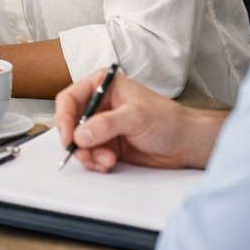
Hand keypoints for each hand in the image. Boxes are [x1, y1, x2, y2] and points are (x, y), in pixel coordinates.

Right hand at [54, 70, 223, 171]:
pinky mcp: (106, 145)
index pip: (69, 98)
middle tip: (85, 154)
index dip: (63, 117)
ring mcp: (101, 127)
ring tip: (107, 160)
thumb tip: (80, 134)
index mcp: (102, 86)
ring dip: (89, 155)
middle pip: (70, 123)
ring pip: (78, 142)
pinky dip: (95, 162)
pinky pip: (89, 155)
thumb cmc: (168, 121)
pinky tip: (109, 163)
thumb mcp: (136, 117)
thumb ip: (106, 125)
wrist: (186, 144)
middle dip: (76, 142)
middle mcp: (99, 105)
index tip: (68, 136)